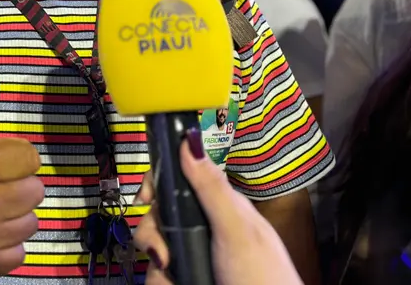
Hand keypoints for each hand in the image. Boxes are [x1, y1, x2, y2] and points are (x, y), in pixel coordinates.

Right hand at [133, 133, 301, 284]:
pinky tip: (177, 284)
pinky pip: (157, 276)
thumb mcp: (237, 229)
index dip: (156, 184)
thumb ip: (212, 187)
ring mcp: (190, 254)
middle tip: (164, 255)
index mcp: (216, 206)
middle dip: (151, 235)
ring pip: (152, 248)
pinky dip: (161, 282)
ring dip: (157, 269)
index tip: (146, 197)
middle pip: (156, 216)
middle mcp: (199, 227)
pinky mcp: (184, 277)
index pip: (176, 180)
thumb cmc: (264, 277)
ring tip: (176, 279)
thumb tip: (189, 139)